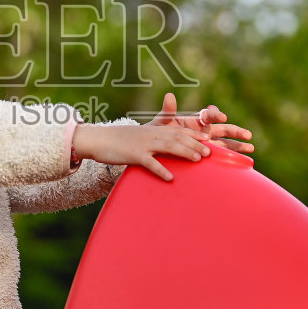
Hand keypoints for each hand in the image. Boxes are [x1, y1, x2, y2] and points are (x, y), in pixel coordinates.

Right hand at [72, 122, 212, 181]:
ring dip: (184, 152)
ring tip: (197, 160)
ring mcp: (143, 144)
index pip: (177, 130)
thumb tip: (163, 150)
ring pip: (168, 147)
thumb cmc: (118, 141)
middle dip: (194, 144)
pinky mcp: (133, 155)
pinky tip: (170, 177)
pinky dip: (161, 170)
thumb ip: (152, 142)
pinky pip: (150, 163)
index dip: (194, 135)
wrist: (98, 139)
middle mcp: (151, 134)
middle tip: (209, 152)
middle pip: (177, 137)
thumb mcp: (137, 137)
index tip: (208, 139)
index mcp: (153, 130)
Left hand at [150, 92, 254, 154]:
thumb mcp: (162, 122)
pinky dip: (230, 157)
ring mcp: (207, 143)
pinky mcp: (206, 154)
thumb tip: (169, 96)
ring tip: (251, 148)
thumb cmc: (159, 131)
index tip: (222, 117)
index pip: (209, 115)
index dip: (216, 114)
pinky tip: (242, 161)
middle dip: (235, 131)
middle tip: (247, 134)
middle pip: (223, 129)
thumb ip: (167, 111)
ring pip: (226, 143)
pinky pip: (220, 155)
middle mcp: (204, 130)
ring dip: (238, 145)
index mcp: (195, 120)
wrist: (156, 146)